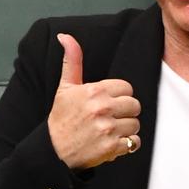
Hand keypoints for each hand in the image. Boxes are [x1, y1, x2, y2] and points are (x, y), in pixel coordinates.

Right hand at [47, 33, 141, 169]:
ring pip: (135, 124)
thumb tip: (65, 36)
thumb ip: (72, 60)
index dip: (119, 96)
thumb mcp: (65, 87)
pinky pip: (134, 142)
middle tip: (110, 117)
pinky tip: (112, 142)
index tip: (108, 103)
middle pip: (135, 105)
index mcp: (94, 91)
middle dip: (125, 112)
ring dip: (126, 129)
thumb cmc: (61, 118)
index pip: (127, 88)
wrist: (53, 152)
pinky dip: (127, 144)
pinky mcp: (111, 147)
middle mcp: (102, 108)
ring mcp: (108, 128)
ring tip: (110, 130)